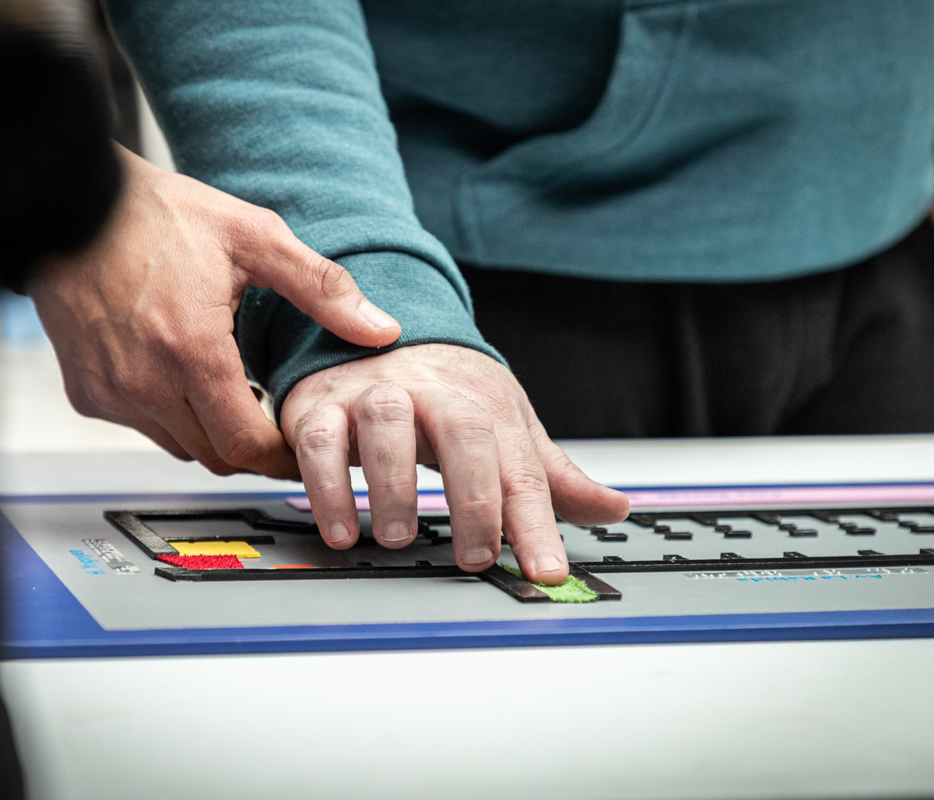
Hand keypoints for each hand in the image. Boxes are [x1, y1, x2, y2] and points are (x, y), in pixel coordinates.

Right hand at [29, 145, 400, 477]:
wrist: (67, 200)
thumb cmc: (156, 213)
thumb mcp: (254, 236)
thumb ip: (322, 288)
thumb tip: (381, 329)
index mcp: (191, 350)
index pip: (247, 445)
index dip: (282, 456)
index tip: (305, 445)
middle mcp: (144, 382)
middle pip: (216, 456)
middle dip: (254, 448)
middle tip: (280, 425)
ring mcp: (109, 392)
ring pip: (179, 446)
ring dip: (211, 432)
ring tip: (233, 392)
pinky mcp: (84, 392)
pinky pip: (141, 427)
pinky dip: (169, 415)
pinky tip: (183, 376)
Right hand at [280, 344, 629, 584]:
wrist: (369, 331)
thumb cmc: (442, 392)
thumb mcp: (503, 426)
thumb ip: (549, 475)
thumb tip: (612, 508)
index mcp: (484, 403)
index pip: (519, 464)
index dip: (536, 521)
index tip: (546, 571)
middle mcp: (432, 393)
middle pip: (464, 431)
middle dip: (474, 498)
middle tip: (476, 555)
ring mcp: (374, 395)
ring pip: (387, 425)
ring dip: (393, 487)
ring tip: (397, 538)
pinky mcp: (320, 406)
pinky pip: (320, 442)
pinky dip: (327, 487)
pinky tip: (342, 531)